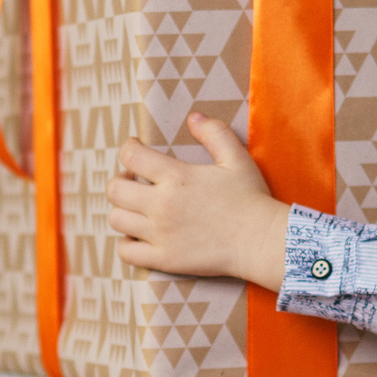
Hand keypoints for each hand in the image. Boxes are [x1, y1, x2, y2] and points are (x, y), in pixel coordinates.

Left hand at [109, 114, 291, 291]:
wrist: (260, 241)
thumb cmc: (251, 198)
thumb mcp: (237, 158)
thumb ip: (214, 133)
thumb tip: (193, 117)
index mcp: (176, 177)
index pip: (131, 156)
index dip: (128, 148)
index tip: (134, 149)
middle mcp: (162, 205)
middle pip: (115, 189)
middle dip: (121, 180)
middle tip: (134, 181)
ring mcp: (160, 234)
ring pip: (116, 219)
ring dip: (123, 210)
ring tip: (137, 208)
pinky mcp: (164, 259)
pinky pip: (126, 252)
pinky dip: (127, 243)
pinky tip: (140, 236)